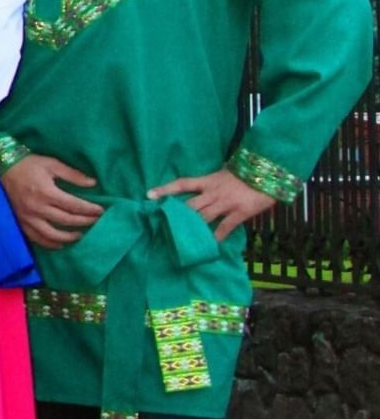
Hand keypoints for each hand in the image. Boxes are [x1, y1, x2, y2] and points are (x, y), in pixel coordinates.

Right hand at [0, 154, 101, 248]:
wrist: (1, 168)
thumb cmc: (28, 165)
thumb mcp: (52, 164)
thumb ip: (73, 175)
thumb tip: (93, 183)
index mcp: (46, 192)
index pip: (73, 206)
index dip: (89, 210)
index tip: (101, 211)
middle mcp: (37, 208)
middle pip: (66, 220)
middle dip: (84, 222)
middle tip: (96, 221)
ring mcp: (28, 217)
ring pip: (52, 235)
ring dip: (68, 237)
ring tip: (80, 235)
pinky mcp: (21, 222)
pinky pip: (36, 238)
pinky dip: (49, 243)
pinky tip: (60, 243)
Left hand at [147, 169, 276, 242]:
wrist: (270, 172)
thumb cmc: (248, 172)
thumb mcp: (226, 171)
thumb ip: (213, 180)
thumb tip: (202, 185)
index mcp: (209, 181)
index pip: (182, 184)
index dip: (165, 189)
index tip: (149, 195)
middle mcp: (213, 192)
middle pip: (189, 205)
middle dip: (176, 216)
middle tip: (162, 226)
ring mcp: (225, 203)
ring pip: (203, 217)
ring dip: (192, 229)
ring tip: (180, 240)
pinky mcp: (239, 212)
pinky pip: (225, 227)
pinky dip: (216, 237)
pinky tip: (210, 246)